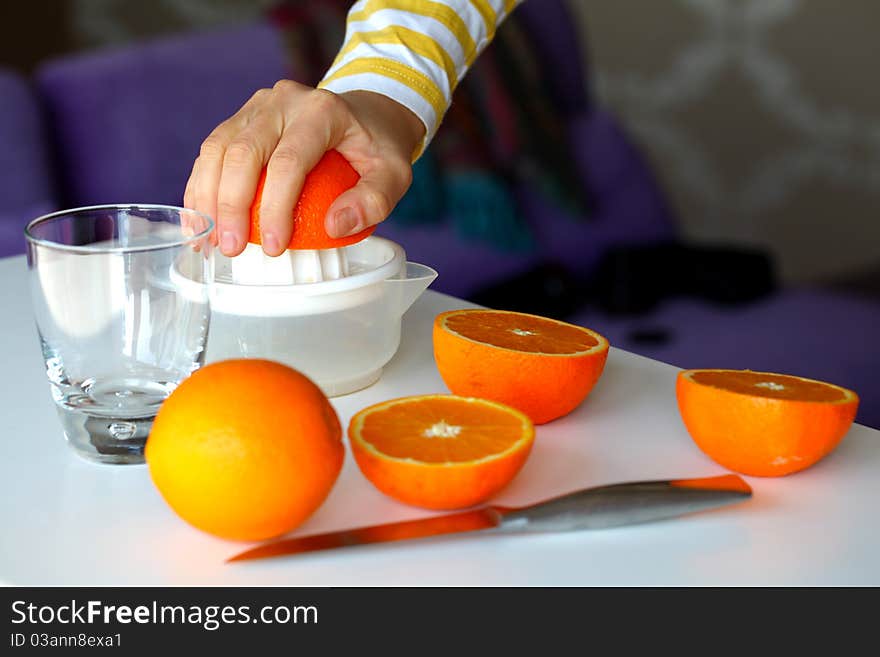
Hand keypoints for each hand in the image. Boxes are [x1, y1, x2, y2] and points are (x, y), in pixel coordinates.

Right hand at [184, 81, 424, 256]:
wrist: (368, 112)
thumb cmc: (378, 147)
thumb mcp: (395, 174)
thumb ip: (373, 201)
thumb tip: (333, 226)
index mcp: (321, 111)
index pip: (289, 160)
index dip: (275, 206)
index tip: (273, 247)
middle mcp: (283, 101)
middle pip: (243, 151)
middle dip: (231, 205)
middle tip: (231, 249)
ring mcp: (258, 106)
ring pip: (217, 148)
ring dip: (208, 197)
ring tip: (209, 240)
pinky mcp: (242, 117)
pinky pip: (212, 151)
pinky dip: (202, 186)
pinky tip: (201, 220)